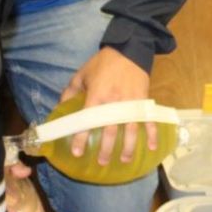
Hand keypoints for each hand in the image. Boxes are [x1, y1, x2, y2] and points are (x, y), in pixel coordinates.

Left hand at [60, 48, 154, 164]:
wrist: (128, 50)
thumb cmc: (103, 63)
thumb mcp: (81, 74)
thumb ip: (70, 92)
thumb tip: (60, 108)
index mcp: (97, 96)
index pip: (87, 121)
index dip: (81, 138)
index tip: (77, 152)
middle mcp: (114, 103)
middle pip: (110, 130)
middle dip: (106, 149)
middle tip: (101, 161)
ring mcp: (131, 103)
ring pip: (130, 130)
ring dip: (128, 147)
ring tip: (123, 160)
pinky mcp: (143, 101)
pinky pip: (149, 120)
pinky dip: (151, 134)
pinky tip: (151, 147)